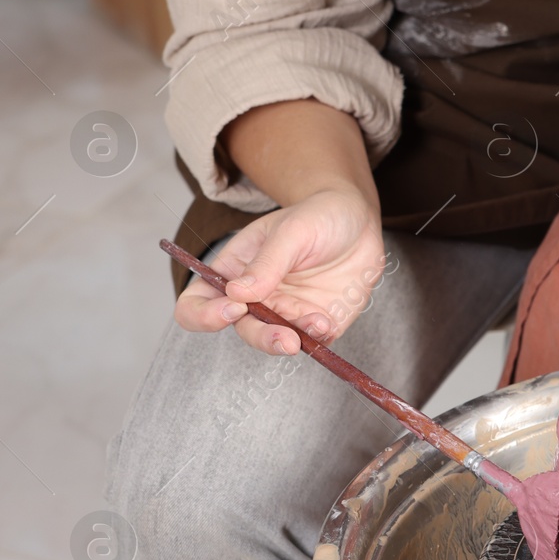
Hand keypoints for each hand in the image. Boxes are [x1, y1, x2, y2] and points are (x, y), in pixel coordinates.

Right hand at [173, 187, 386, 353]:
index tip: (234, 307)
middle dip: (261, 338)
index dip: (205, 314)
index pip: (198, 303)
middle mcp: (256, 298)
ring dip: (292, 341)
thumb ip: (266, 263)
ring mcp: (288, 312)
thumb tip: (236, 294)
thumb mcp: (291, 231)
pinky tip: (327, 321)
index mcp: (234, 271)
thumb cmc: (318, 217)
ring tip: (317, 323)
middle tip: (284, 338)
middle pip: (242, 330)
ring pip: (277, 341)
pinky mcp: (318, 322)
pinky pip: (313, 342)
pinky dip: (318, 339)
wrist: (360, 221)